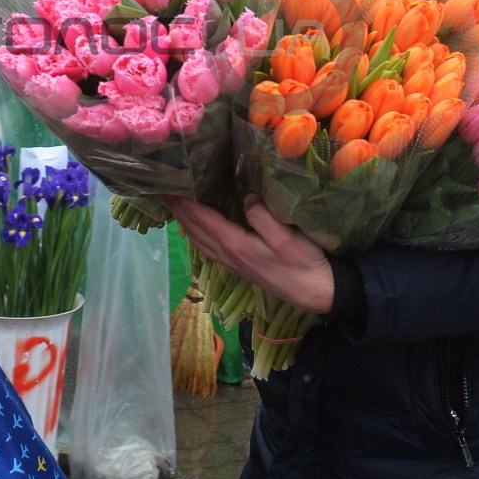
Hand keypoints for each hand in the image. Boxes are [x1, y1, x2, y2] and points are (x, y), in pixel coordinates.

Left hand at [162, 194, 334, 315]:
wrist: (315, 292)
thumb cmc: (303, 263)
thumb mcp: (286, 236)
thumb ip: (262, 215)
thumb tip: (245, 197)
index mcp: (235, 245)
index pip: (200, 218)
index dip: (182, 202)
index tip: (167, 185)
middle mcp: (227, 255)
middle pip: (193, 229)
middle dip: (177, 210)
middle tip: (162, 190)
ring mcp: (231, 263)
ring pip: (198, 240)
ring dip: (183, 222)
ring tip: (174, 206)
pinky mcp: (238, 267)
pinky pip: (207, 247)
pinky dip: (195, 234)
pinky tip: (195, 228)